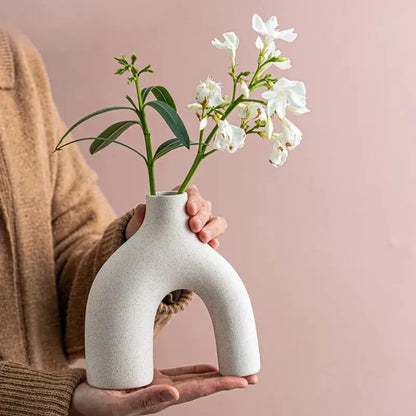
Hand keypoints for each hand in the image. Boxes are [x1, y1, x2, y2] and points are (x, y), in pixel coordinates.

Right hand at [70, 364, 257, 414]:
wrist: (80, 401)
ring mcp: (161, 386)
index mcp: (160, 399)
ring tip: (238, 373)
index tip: (242, 380)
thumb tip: (174, 394)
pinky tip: (210, 368)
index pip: (198, 390)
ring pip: (196, 380)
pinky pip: (181, 374)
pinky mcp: (153, 379)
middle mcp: (166, 393)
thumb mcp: (116, 405)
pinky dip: (198, 371)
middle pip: (204, 386)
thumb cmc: (94, 405)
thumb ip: (144, 400)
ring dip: (218, 376)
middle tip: (252, 377)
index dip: (221, 385)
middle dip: (228, 381)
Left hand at [125, 184, 227, 249]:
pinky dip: (215, 242)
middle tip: (193, 227)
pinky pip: (216, 239)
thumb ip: (141, 215)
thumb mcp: (141, 224)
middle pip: (205, 206)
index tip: (188, 209)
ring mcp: (203, 225)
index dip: (193, 198)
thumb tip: (142, 208)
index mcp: (180, 199)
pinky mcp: (206, 241)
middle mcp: (195, 210)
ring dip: (212, 228)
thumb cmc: (146, 231)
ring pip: (217, 221)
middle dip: (201, 216)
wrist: (149, 252)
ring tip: (203, 238)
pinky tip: (211, 247)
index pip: (191, 191)